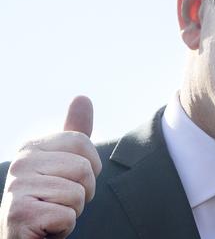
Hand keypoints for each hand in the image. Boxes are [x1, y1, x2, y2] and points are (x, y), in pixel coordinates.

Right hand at [0, 96, 101, 238]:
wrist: (23, 237)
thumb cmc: (48, 200)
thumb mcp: (63, 163)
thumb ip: (74, 133)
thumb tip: (83, 97)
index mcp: (32, 146)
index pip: (82, 143)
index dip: (89, 167)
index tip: (69, 180)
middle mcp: (21, 163)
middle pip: (84, 169)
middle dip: (83, 191)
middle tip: (61, 201)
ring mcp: (17, 187)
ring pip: (78, 194)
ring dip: (73, 211)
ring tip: (52, 213)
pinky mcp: (20, 213)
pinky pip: (67, 216)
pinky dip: (64, 227)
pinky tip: (46, 228)